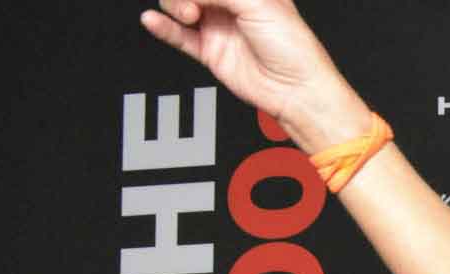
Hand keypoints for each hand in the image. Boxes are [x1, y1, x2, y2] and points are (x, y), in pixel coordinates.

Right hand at [139, 0, 363, 147]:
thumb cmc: (293, 48)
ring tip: (188, 14)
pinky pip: (178, 36)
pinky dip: (163, 27)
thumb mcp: (257, 3)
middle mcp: (233, 6)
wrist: (296, 90)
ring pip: (180, 7)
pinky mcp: (210, 51)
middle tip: (192, 2)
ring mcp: (219, 28)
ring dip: (175, 5)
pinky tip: (153, 20)